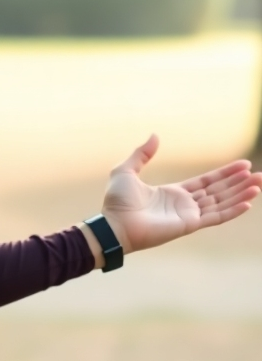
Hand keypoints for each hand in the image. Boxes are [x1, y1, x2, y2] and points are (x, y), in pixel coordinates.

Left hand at [100, 134, 261, 252]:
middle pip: (219, 191)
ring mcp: (188, 215)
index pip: (207, 181)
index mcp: (174, 193)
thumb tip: (155, 135)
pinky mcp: (189, 225)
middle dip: (239, 183)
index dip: (225, 173)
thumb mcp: (127, 170)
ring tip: (259, 184)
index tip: (244, 165)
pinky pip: (216, 217)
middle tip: (260, 174)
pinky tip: (248, 202)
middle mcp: (185, 204)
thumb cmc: (117, 201)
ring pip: (221, 202)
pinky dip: (232, 210)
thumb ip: (142, 154)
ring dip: (241, 194)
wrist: (113, 223)